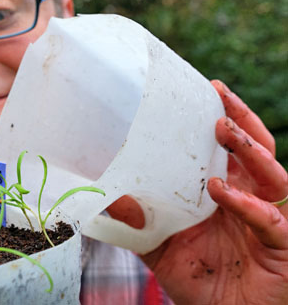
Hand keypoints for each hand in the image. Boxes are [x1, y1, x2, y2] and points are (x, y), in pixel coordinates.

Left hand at [139, 80, 287, 303]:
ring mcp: (272, 218)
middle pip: (257, 148)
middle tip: (217, 94)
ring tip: (220, 129)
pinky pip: (270, 219)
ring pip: (271, 172)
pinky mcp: (283, 244)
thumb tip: (103, 197)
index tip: (203, 91)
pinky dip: (246, 203)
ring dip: (246, 149)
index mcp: (230, 192)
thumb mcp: (160, 247)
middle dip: (240, 119)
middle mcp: (254, 198)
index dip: (223, 118)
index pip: (230, 149)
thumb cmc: (202, 282)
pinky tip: (220, 190)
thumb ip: (137, 222)